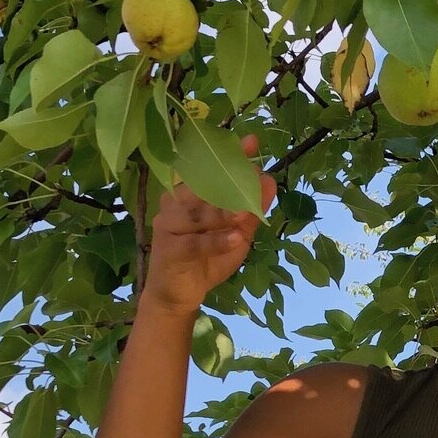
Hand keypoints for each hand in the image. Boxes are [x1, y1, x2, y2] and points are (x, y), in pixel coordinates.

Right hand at [143, 132, 276, 316]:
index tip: (252, 142)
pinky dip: (216, 240)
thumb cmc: (206, 261)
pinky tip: (235, 238)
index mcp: (190, 195)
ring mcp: (168, 224)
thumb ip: (251, 211)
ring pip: (198, 214)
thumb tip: (270, 181)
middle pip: (203, 188)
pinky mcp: (168, 248)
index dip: (230, 155)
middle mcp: (175, 203)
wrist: (178, 295)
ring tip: (245, 213)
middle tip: (254, 177)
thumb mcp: (237, 235)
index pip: (210, 171)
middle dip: (229, 182)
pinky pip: (194, 242)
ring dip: (223, 213)